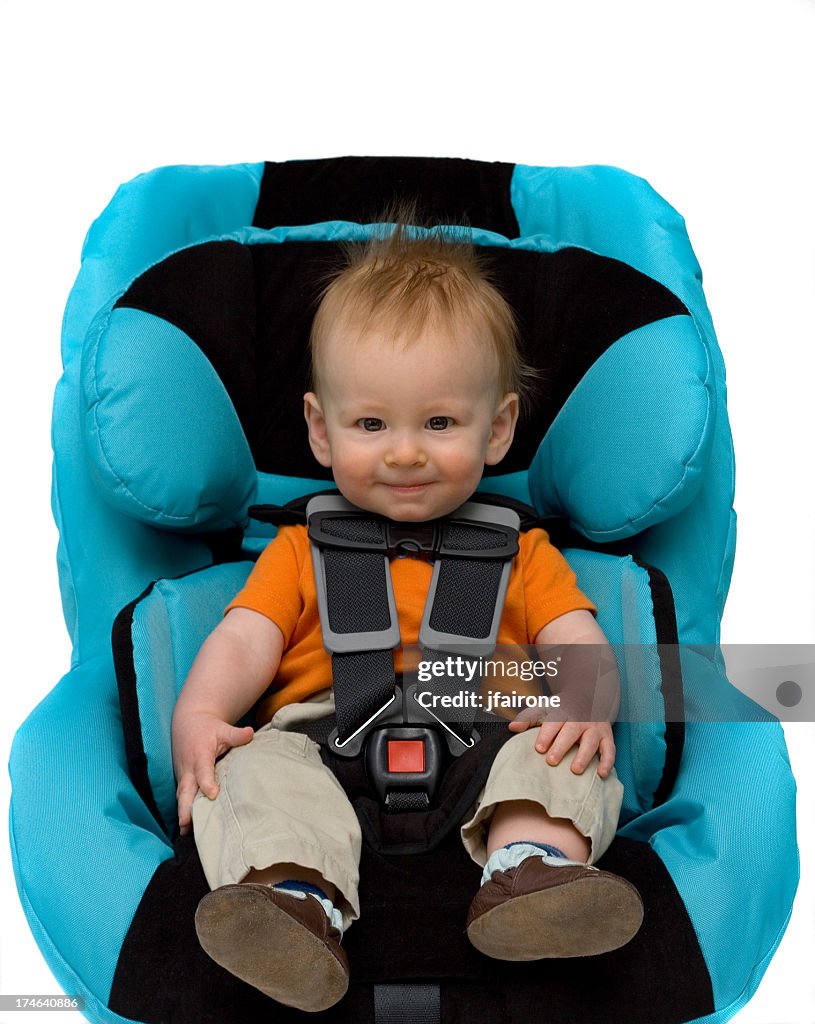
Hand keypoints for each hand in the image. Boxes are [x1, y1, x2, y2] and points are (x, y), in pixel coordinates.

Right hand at [171, 709, 253, 835]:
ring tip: (186, 832)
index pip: (203, 770)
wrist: (187, 723)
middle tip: (187, 824)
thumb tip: (251, 733)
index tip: (213, 794)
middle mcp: (188, 768)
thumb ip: (236, 734)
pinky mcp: (182, 780)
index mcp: (200, 755)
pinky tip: (189, 827)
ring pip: (181, 797)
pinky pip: (182, 796)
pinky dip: (184, 810)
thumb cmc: (208, 728)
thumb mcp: (223, 728)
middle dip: (185, 807)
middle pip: (185, 790)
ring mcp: (183, 775)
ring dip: (183, 813)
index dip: (207, 782)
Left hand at [508, 710, 614, 777]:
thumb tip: (512, 727)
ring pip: (591, 741)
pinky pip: (610, 749)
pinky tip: (601, 773)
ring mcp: (595, 728)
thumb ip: (529, 718)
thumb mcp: (545, 708)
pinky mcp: (607, 737)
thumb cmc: (562, 709)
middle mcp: (580, 718)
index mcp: (563, 710)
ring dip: (584, 755)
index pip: (554, 722)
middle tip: (552, 761)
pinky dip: (607, 761)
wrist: (589, 696)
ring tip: (575, 770)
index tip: (538, 747)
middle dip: (562, 746)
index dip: (546, 734)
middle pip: (571, 731)